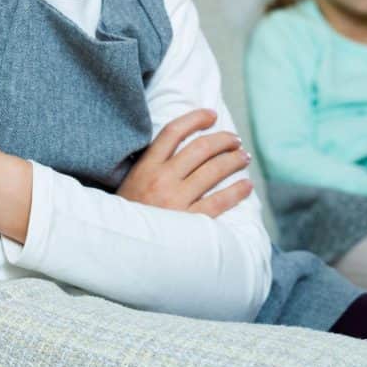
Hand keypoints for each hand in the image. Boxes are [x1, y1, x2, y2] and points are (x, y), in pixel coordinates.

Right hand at [118, 108, 252, 217]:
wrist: (120, 252)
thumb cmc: (128, 216)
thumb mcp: (131, 183)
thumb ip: (152, 164)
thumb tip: (181, 146)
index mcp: (146, 166)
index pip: (174, 131)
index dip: (196, 118)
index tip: (211, 115)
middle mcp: (162, 179)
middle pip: (201, 148)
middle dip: (224, 140)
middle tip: (235, 141)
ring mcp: (176, 200)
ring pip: (214, 170)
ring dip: (234, 160)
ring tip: (244, 158)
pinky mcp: (189, 222)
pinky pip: (219, 201)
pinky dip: (237, 191)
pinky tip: (246, 186)